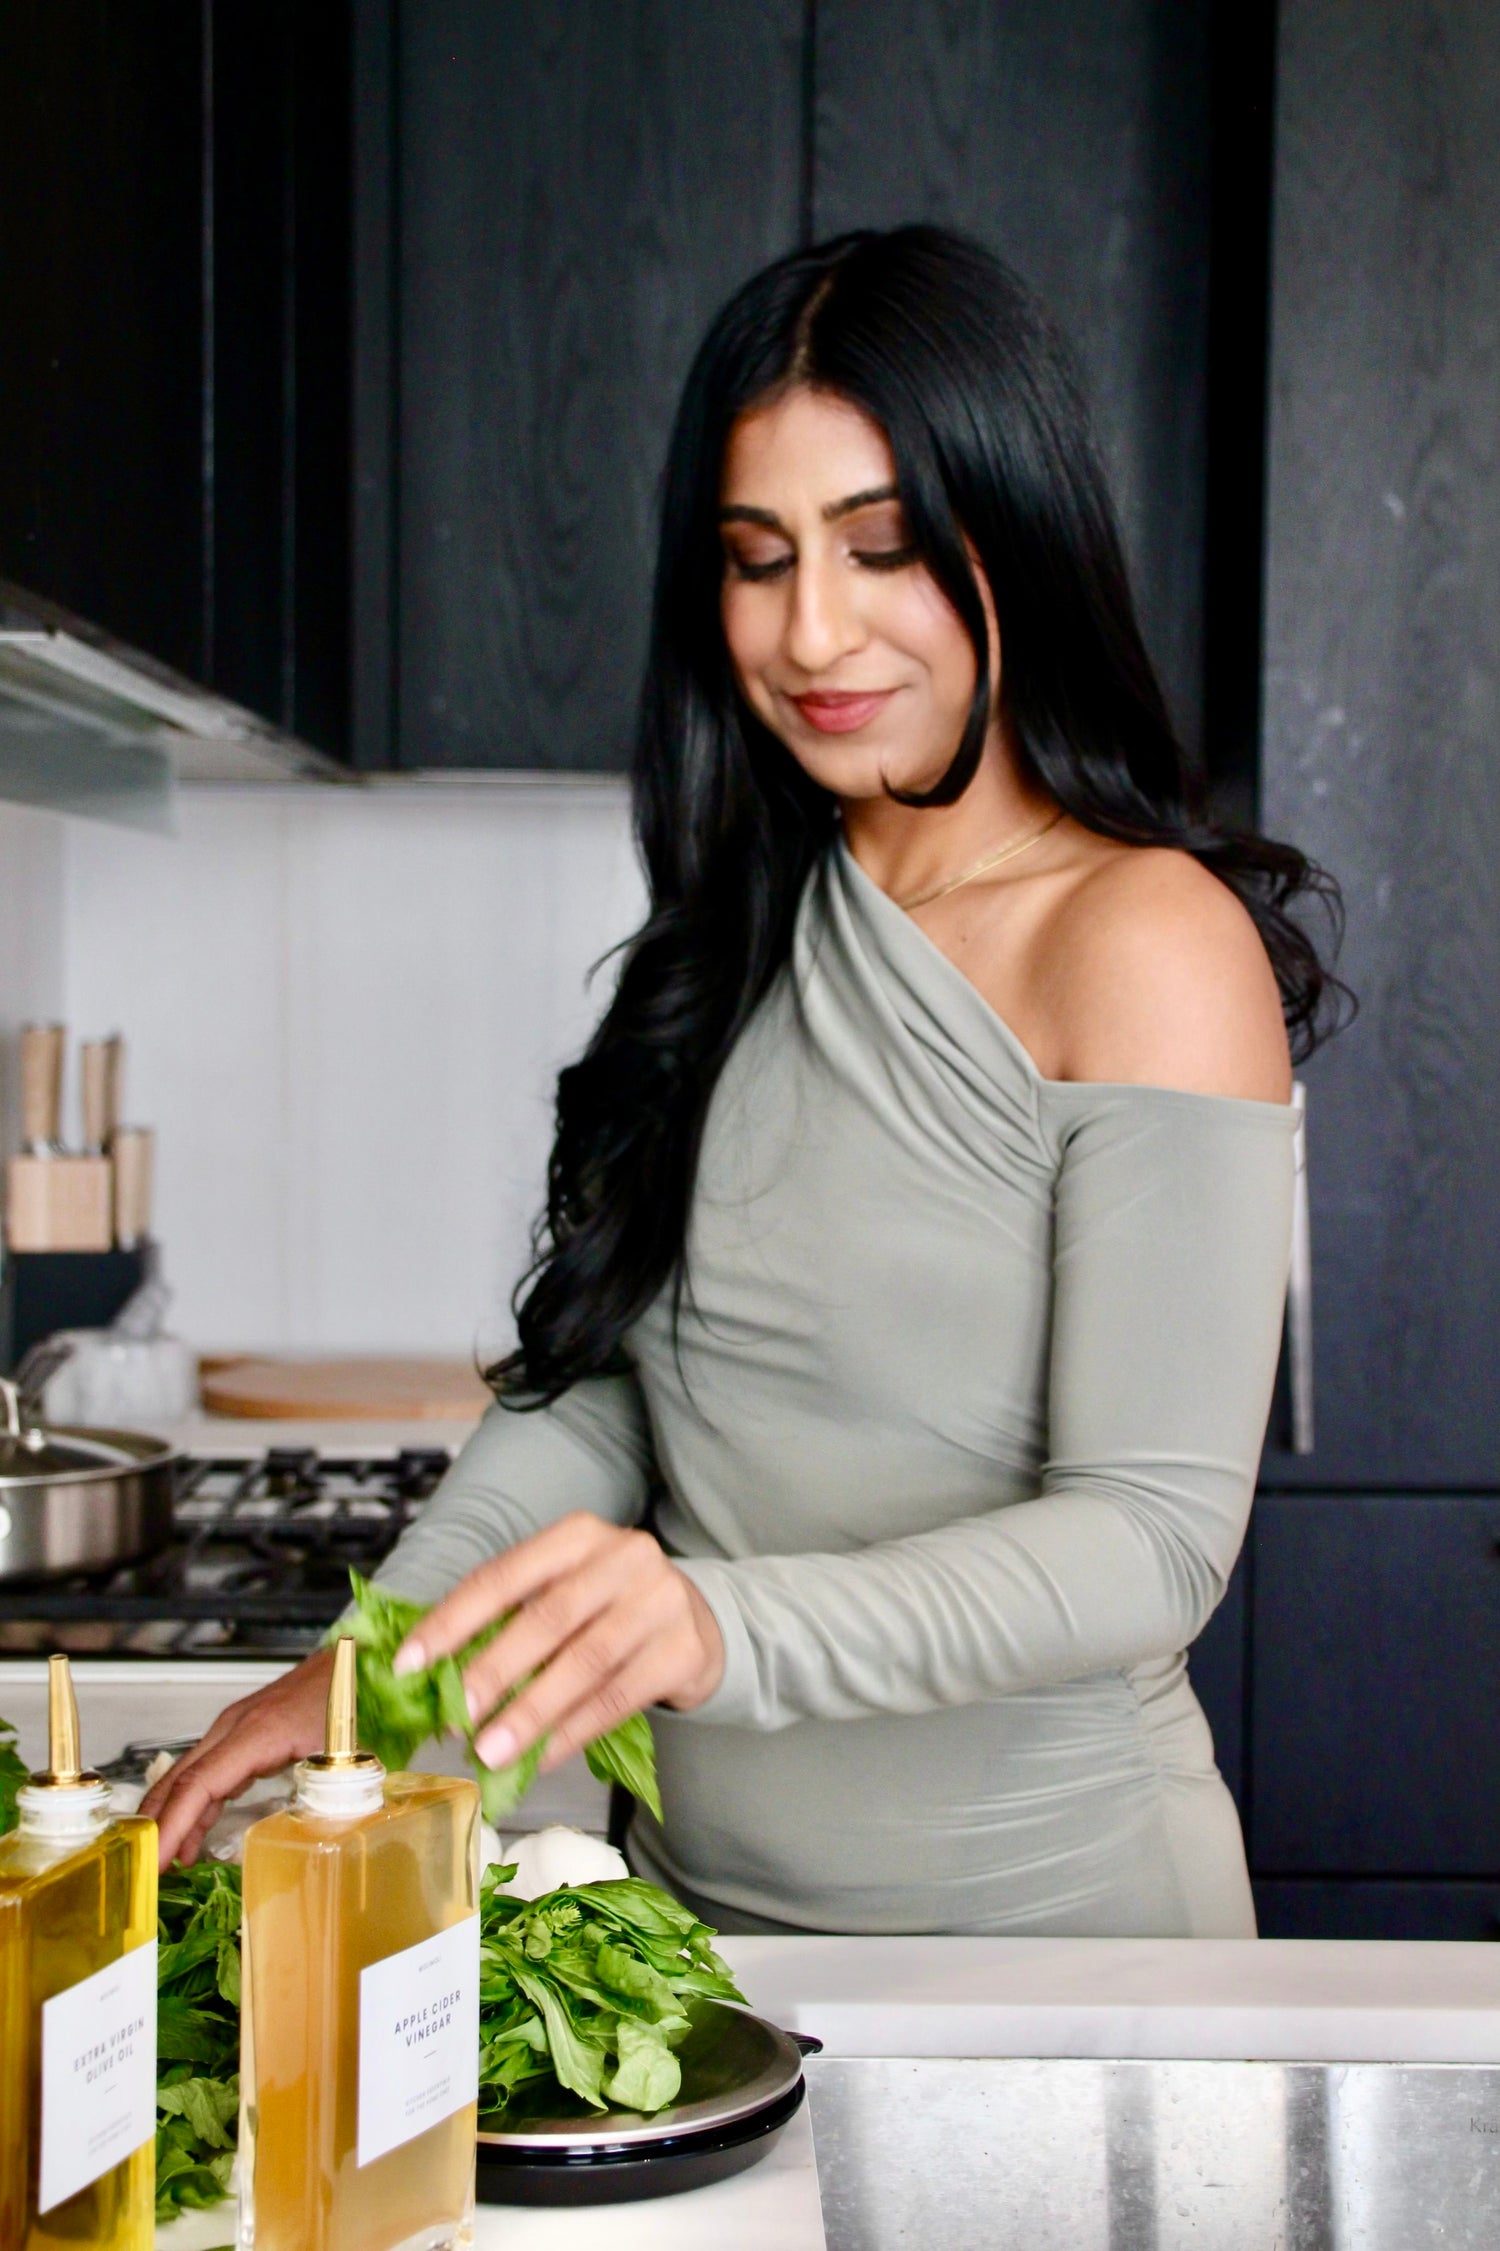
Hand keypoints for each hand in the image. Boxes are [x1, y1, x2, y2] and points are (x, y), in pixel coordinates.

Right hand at [139, 1646, 333, 1871]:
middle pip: (181, 1781)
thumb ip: (330, 1793)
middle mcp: (234, 1728)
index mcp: (257, 1733)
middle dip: (157, 1827)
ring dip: (171, 1820)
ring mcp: (235, 1729)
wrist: (352, 1660)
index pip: (199, 1785)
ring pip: (190, 1777)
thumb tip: (321, 1836)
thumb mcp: (345, 1750)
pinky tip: (191, 1839)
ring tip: (162, 1865)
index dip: (172, 1827)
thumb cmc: (351, 1695)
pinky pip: (208, 1774)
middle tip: (142, 1872)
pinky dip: (194, 1807)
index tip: (155, 1862)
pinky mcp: (243, 1736)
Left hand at [392, 1513, 724, 1775]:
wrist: (699, 1622)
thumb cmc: (610, 1609)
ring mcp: (661, 1602)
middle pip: (548, 1616)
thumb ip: (509, 1621)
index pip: (503, 1575)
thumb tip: (434, 1676)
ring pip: (585, 1662)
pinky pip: (619, 1698)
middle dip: (495, 1670)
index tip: (410, 1663)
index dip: (453, 1620)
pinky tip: (542, 1756)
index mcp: (577, 1536)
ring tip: (492, 1750)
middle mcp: (624, 1558)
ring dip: (531, 1712)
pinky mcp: (684, 1650)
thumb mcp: (565, 1592)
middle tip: (456, 1715)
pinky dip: (574, 1732)